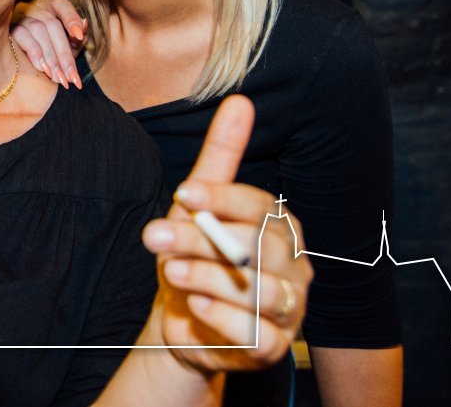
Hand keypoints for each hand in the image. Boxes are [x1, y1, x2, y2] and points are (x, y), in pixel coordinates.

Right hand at [11, 0, 85, 88]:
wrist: (23, 65)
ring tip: (58, 77)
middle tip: (71, 76)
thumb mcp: (67, 45)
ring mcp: (19, 16)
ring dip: (50, 56)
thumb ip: (78, 38)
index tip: (79, 36)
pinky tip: (42, 69)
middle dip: (63, 53)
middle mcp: (34, 7)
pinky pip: (21, 36)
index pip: (62, 5)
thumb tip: (84, 26)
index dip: (71, 18)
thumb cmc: (50, 51)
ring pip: (37, 29)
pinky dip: (34, 53)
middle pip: (52, 24)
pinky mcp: (7, 29)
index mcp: (50, 6)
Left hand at [143, 95, 312, 371]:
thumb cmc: (195, 255)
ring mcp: (289, 309)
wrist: (183, 319)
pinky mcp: (272, 348)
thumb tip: (240, 101)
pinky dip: (224, 318)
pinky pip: (256, 334)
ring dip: (209, 276)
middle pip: (257, 247)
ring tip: (172, 269)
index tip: (183, 193)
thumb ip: (221, 157)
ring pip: (260, 290)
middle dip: (202, 239)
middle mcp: (295, 266)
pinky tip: (197, 305)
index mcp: (281, 226)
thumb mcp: (198, 205)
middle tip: (155, 234)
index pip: (261, 207)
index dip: (222, 198)